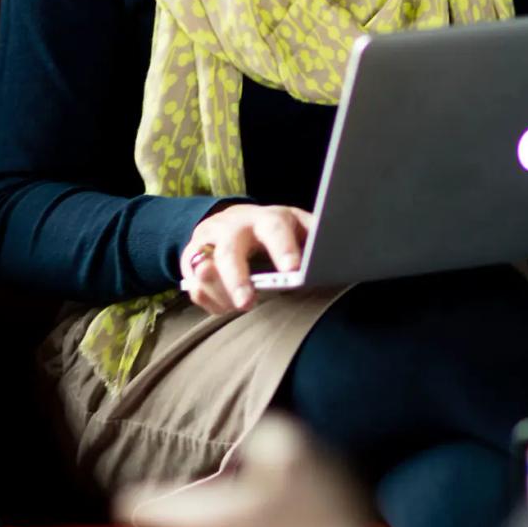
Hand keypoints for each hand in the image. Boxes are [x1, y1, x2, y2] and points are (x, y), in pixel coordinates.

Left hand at [118, 414, 376, 526]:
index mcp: (206, 522)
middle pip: (206, 525)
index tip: (131, 491)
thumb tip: (254, 441)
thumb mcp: (298, 457)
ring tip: (301, 516)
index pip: (148, 507)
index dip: (143, 493)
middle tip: (267, 488)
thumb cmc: (316, 523)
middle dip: (231, 507)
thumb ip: (267, 437)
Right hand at [182, 202, 311, 314]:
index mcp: (266, 218)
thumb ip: (314, 238)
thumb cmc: (275, 230)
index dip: (282, 248)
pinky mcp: (189, 256)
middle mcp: (233, 226)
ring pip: (204, 268)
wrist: (235, 220)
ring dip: (220, 293)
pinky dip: (207, 300)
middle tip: (247, 304)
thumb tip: (338, 254)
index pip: (274, 228)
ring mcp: (207, 240)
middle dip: (237, 279)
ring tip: (236, 307)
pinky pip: (191, 283)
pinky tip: (224, 307)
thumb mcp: (298, 226)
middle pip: (229, 251)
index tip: (293, 270)